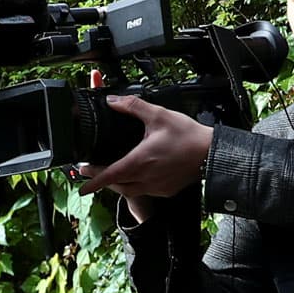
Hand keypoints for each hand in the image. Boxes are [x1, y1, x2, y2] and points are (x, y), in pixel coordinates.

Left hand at [75, 96, 212, 202]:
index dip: (93, 181)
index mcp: (139, 161)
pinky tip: (138, 176)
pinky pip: (145, 191)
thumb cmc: (188, 136)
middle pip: (116, 185)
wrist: (212, 153)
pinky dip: (136, 186)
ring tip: (112, 175)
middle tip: (91, 173)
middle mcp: (145, 178)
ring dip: (119, 184)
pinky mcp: (166, 190)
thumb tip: (112, 101)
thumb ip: (133, 106)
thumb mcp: (158, 115)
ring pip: (130, 190)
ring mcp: (156, 186)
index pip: (109, 175)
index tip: (81, 185)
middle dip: (102, 180)